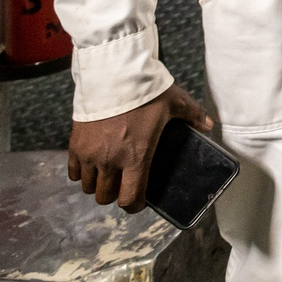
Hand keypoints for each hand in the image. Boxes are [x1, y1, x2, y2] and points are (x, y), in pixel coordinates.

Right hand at [67, 84, 213, 212]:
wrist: (112, 75)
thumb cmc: (145, 91)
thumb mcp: (174, 103)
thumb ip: (193, 115)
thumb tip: (208, 125)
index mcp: (136, 157)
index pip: (130, 198)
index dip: (134, 205)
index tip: (138, 202)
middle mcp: (111, 161)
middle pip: (105, 197)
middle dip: (114, 195)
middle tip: (122, 184)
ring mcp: (90, 155)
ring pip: (88, 187)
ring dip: (97, 185)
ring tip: (107, 174)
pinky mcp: (75, 145)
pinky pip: (73, 172)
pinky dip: (80, 172)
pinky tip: (91, 164)